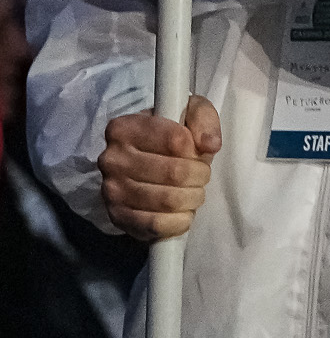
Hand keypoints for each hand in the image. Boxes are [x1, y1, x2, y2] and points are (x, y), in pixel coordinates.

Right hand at [99, 96, 221, 239]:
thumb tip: (210, 144)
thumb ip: (203, 119)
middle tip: (202, 175)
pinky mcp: (118, 217)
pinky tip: (183, 211)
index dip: (196, 149)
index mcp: (124, 128)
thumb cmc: (170, 134)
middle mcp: (112, 159)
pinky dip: (179, 220)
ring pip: (168, 200)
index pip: (175, 139)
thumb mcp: (189, 113)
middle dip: (199, 176)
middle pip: (174, 172)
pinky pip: (156, 224)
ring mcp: (111, 191)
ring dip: (193, 197)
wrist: (145, 163)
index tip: (199, 151)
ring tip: (194, 191)